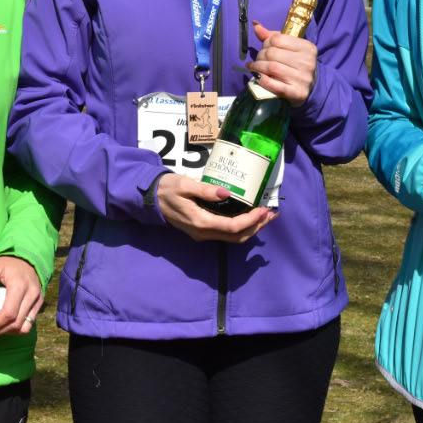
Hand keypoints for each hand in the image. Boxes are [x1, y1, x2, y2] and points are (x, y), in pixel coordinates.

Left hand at [0, 256, 42, 336]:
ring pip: (23, 328)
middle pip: (15, 324)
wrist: (29, 261)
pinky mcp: (38, 306)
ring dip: (6, 332)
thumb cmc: (10, 264)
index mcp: (20, 286)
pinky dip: (15, 329)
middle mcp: (31, 296)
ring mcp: (37, 302)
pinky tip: (4, 326)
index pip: (8, 313)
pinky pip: (28, 325)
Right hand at [156, 173, 276, 242]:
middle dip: (257, 227)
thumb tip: (226, 193)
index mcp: (200, 222)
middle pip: (237, 237)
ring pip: (233, 238)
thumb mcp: (184, 184)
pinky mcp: (202, 231)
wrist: (150, 199)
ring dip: (252, 229)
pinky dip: (242, 227)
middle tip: (272, 214)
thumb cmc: (167, 188)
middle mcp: (203, 233)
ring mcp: (203, 234)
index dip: (251, 220)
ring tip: (266, 216)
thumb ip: (205, 190)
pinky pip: (227, 234)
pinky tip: (250, 217)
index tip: (264, 209)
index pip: (233, 227)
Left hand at [247, 22, 316, 106]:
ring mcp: (302, 78)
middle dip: (260, 55)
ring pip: (271, 67)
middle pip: (272, 53)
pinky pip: (273, 84)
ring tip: (254, 68)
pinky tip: (257, 77)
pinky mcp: (296, 92)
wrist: (311, 88)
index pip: (278, 39)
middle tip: (258, 60)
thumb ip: (273, 37)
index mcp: (307, 47)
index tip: (264, 48)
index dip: (266, 43)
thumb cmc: (297, 65)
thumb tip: (256, 26)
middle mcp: (307, 62)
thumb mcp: (290, 49)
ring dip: (258, 67)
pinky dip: (262, 80)